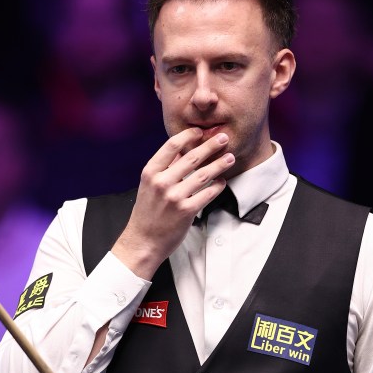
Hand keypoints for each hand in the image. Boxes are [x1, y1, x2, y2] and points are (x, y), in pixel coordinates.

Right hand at [111, 127, 234, 278]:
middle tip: (223, 138)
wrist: (143, 240)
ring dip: (219, 164)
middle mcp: (162, 182)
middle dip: (211, 146)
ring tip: (229, 158)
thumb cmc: (147, 213)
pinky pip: (207, 194)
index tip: (200, 132)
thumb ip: (164, 168)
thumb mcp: (148, 186)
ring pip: (203, 175)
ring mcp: (174, 197)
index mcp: (151, 172)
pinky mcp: (186, 211)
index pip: (171, 146)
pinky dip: (217, 186)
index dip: (188, 136)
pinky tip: (222, 182)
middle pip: (191, 157)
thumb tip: (182, 149)